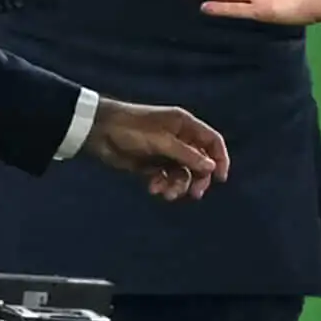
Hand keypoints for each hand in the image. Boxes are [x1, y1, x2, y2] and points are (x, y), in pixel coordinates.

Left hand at [82, 99, 230, 201]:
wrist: (99, 132)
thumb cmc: (131, 129)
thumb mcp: (162, 142)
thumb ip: (187, 155)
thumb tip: (211, 167)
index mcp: (184, 125)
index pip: (212, 142)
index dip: (220, 159)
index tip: (220, 179)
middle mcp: (178, 138)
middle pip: (199, 162)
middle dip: (197, 179)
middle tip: (194, 194)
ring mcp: (165, 151)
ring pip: (182, 174)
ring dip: (176, 186)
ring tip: (164, 193)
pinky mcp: (151, 163)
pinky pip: (165, 178)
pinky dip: (161, 185)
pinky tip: (152, 188)